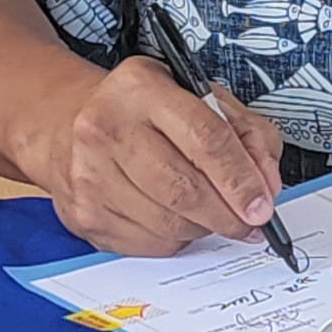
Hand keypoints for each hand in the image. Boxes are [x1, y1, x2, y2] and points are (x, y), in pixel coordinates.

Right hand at [28, 59, 283, 257]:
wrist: (64, 124)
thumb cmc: (140, 111)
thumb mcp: (198, 96)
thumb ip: (246, 133)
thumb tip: (267, 185)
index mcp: (140, 88)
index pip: (205, 139)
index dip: (242, 179)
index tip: (263, 205)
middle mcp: (106, 128)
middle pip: (185, 190)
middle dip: (227, 214)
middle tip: (248, 221)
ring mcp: (88, 175)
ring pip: (169, 224)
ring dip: (202, 227)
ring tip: (206, 211)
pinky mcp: (83, 214)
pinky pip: (149, 244)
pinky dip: (174, 238)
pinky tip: (172, 216)